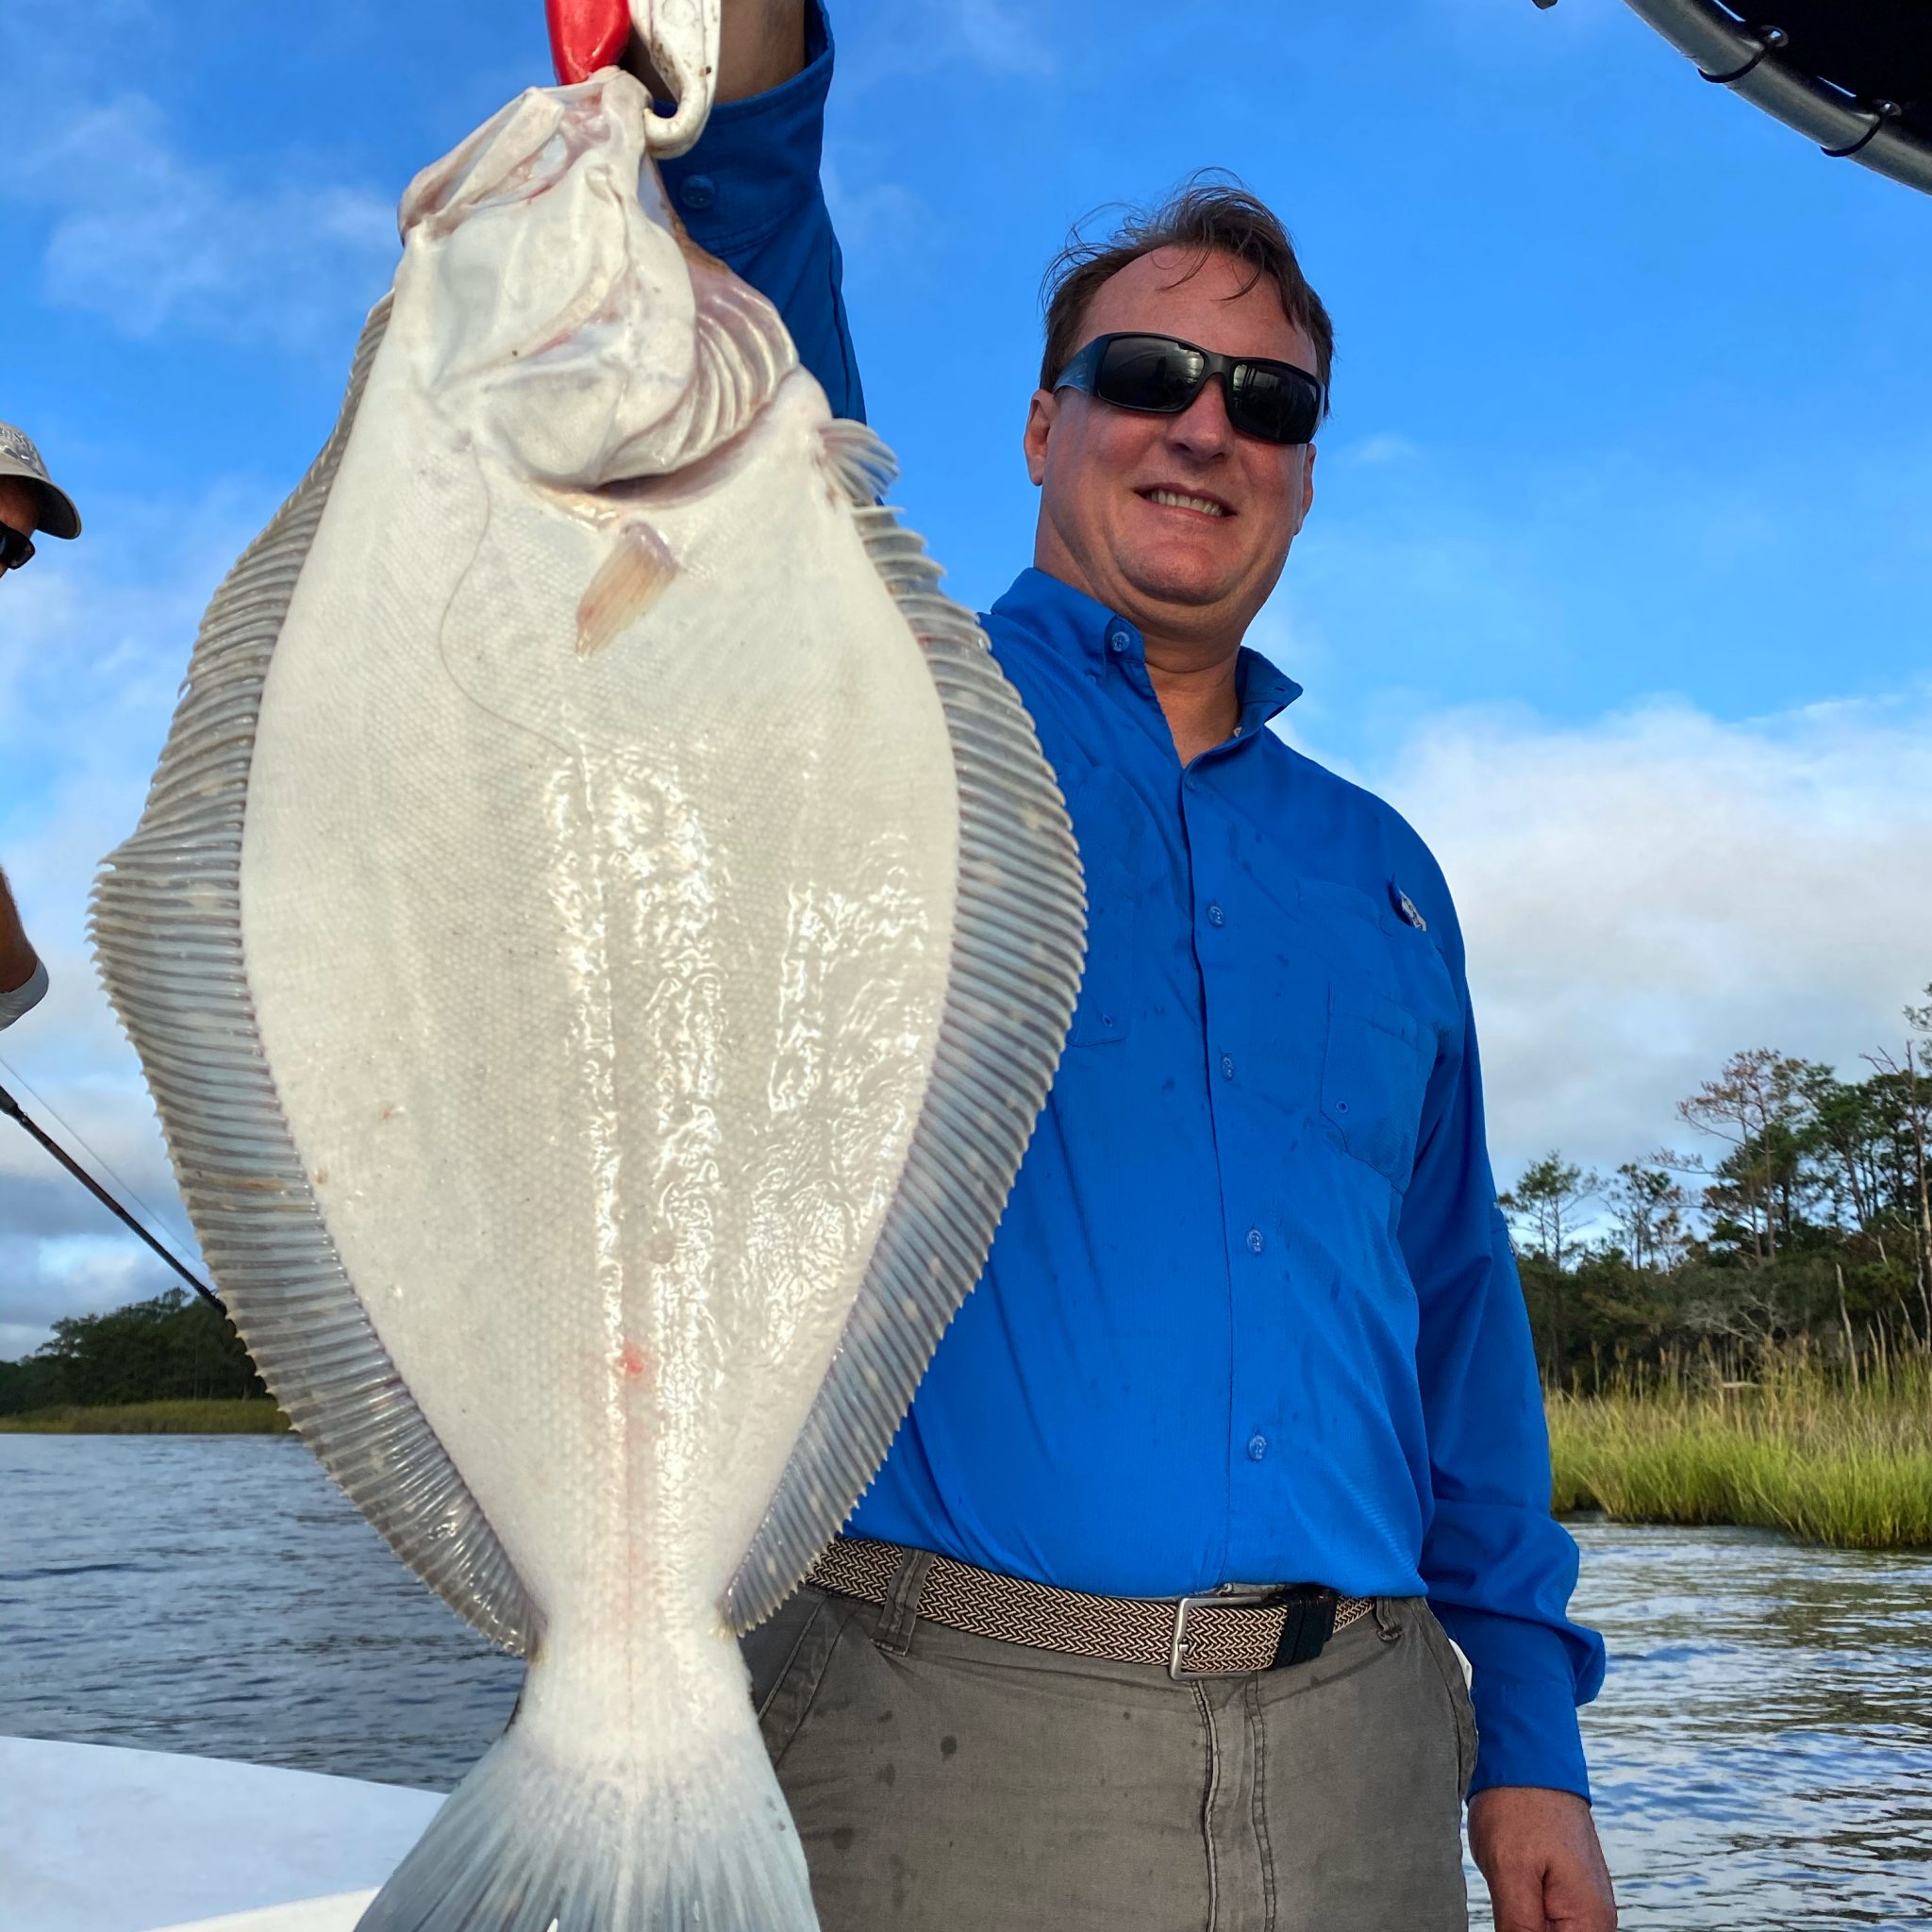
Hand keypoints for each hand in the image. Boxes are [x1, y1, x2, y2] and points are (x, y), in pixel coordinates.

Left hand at [1468, 1786, 1616, 1931]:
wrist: (1527, 1756)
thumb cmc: (1519, 1806)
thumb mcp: (1509, 1871)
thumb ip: (1520, 1928)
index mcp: (1589, 1922)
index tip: (1510, 1915)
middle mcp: (1596, 1919)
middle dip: (1522, 1928)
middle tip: (1507, 1898)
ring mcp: (1583, 1902)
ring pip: (1550, 1931)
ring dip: (1522, 1923)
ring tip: (1508, 1891)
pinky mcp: (1568, 1889)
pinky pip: (1548, 1919)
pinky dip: (1526, 1914)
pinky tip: (1510, 1891)